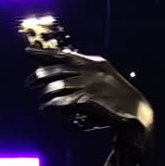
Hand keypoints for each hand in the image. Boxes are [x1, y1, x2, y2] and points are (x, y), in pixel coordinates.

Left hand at [25, 48, 153, 147]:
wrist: (137, 113)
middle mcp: (91, 69)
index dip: (45, 53)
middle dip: (40, 75)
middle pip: (58, 68)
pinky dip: (52, 104)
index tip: (28, 52)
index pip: (65, 55)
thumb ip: (85, 76)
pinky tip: (46, 108)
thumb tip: (62, 78)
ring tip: (41, 102)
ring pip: (58, 85)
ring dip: (46, 94)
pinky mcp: (89, 99)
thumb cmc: (117, 100)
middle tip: (28, 83)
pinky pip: (64, 101)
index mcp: (95, 62)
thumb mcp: (103, 81)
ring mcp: (90, 83)